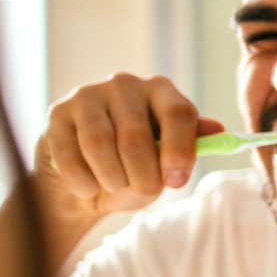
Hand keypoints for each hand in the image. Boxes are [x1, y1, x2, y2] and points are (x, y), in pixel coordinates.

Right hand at [35, 73, 222, 224]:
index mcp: (162, 91)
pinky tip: (88, 188)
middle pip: (136, 136)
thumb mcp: (168, 161)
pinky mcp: (57, 113)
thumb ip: (190, 147)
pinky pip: (70, 155)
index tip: (175, 182)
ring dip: (111, 179)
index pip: (178, 113)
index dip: (179, 151)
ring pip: (100, 144)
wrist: (85, 184)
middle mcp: (125, 84)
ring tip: (114, 187)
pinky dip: (82, 182)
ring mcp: (88, 95)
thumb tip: (218, 131)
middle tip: (143, 191)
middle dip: (141, 176)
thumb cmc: (135, 169)